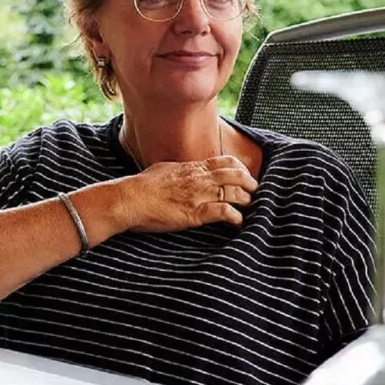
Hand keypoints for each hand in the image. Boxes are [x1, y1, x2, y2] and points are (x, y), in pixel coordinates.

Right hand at [119, 155, 258, 233]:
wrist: (130, 198)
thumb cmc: (142, 185)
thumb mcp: (165, 169)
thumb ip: (180, 169)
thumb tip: (185, 169)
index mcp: (192, 167)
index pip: (226, 162)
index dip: (241, 168)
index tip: (246, 176)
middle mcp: (199, 179)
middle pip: (235, 175)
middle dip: (249, 183)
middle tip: (254, 191)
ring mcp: (198, 195)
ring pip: (234, 193)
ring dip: (246, 200)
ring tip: (248, 207)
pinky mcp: (195, 213)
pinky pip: (223, 212)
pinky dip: (235, 217)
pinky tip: (237, 222)